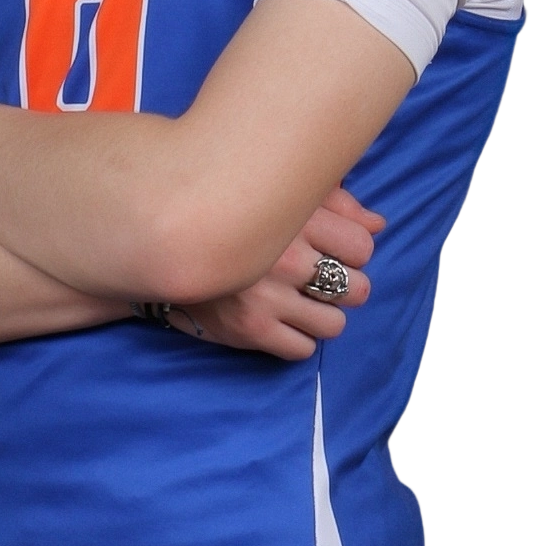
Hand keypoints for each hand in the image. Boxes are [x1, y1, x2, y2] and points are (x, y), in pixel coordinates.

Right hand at [157, 185, 384, 361]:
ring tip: (303, 303)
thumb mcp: (282, 196)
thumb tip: (379, 226)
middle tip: (322, 281)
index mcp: (295, 218)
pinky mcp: (249, 329)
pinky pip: (303, 349)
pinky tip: (284, 321)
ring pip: (334, 324)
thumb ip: (335, 203)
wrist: (166, 246)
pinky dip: (299, 339)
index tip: (336, 252)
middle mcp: (284, 257)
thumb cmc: (235, 216)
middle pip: (357, 288)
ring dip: (324, 316)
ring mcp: (267, 296)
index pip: (363, 247)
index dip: (356, 253)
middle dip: (346, 287)